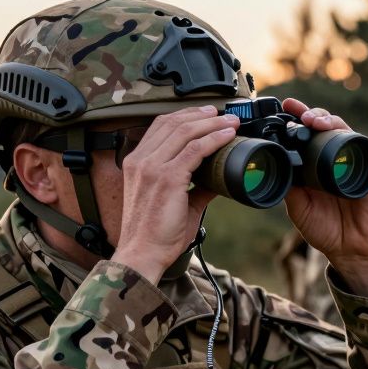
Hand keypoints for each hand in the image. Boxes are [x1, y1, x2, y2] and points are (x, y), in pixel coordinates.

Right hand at [111, 105, 238, 282]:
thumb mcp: (173, 203)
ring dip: (212, 123)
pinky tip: (228, 136)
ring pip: (185, 131)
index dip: (185, 115)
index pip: (160, 126)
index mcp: (136, 163)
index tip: (206, 115)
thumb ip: (195, 188)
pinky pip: (195, 150)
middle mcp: (141, 160)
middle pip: (173, 122)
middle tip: (223, 114)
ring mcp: (152, 167)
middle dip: (201, 115)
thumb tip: (217, 180)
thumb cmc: (154, 234)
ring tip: (231, 122)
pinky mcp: (167, 178)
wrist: (142, 254)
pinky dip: (214, 139)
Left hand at [280, 98, 367, 296]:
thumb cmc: (324, 228)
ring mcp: (350, 161)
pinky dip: (346, 134)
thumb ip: (288, 185)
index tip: (283, 106)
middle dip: (309, 112)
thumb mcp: (297, 206)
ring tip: (312, 119)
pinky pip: (359, 145)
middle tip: (295, 110)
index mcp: (313, 165)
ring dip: (326, 119)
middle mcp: (331, 158)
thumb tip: (272, 164)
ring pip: (340, 129)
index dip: (294, 118)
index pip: (304, 134)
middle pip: (322, 124)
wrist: (349, 248)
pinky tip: (334, 131)